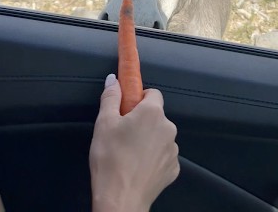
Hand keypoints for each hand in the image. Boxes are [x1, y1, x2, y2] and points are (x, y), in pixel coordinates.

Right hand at [89, 74, 179, 211]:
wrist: (120, 198)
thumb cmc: (110, 159)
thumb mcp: (103, 123)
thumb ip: (110, 97)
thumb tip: (113, 80)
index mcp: (152, 113)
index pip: (153, 93)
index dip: (139, 98)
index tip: (127, 108)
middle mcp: (168, 128)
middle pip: (157, 116)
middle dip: (142, 121)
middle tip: (123, 133)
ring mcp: (173, 150)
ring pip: (160, 137)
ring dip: (149, 140)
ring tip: (128, 153)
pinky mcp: (173, 169)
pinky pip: (163, 156)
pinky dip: (153, 158)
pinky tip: (137, 166)